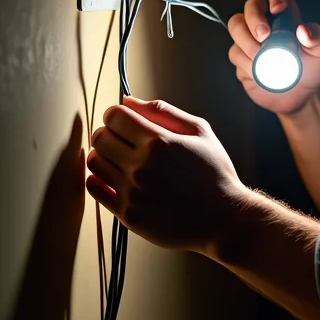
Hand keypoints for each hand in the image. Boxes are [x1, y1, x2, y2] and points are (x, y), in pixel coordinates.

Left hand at [86, 96, 247, 253]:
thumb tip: (128, 101)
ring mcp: (133, 192)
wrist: (224, 219)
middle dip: (108, 133)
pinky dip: (98, 179)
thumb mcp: (200, 132)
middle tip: (122, 139)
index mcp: (159, 142)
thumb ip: (163, 112)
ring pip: (95, 162)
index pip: (114, 116)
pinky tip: (114, 177)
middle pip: (100, 137)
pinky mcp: (128, 214)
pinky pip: (95, 189)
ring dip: (103, 155)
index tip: (123, 120)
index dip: (116, 114)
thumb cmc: (215, 174)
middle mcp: (142, 166)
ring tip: (120, 159)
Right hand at [227, 0, 319, 115]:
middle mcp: (267, 24)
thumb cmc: (312, 69)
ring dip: (247, 42)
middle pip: (250, 6)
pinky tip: (260, 74)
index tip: (277, 11)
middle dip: (253, 18)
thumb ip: (319, 38)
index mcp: (287, 17)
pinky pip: (235, 53)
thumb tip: (304, 30)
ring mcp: (251, 39)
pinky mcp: (241, 58)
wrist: (300, 96)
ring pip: (236, 27)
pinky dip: (246, 63)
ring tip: (263, 60)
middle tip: (263, 36)